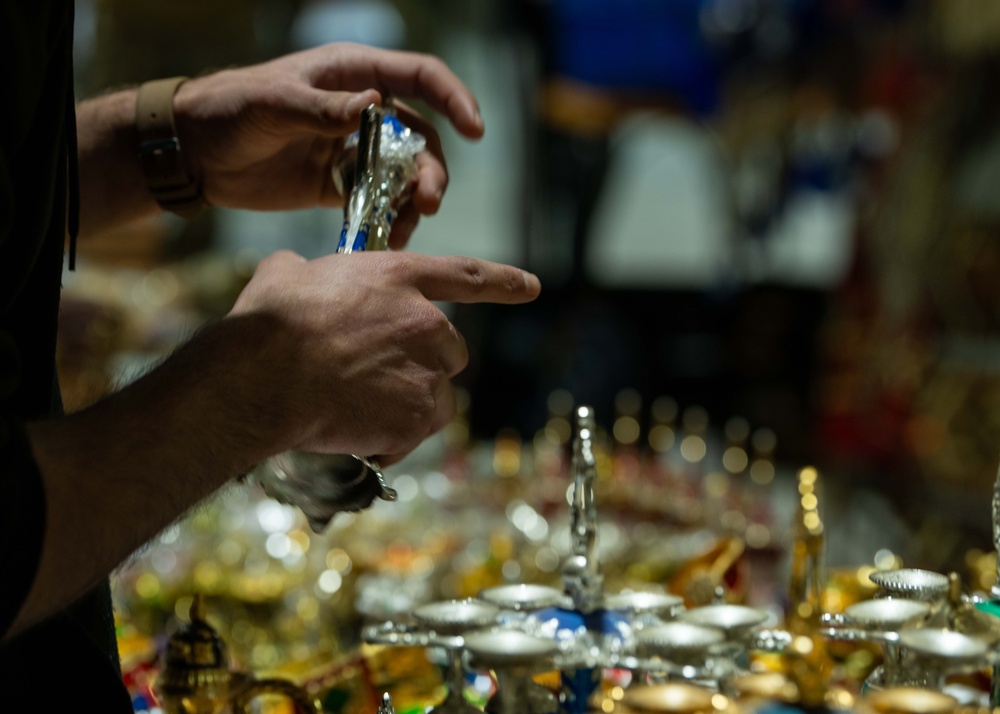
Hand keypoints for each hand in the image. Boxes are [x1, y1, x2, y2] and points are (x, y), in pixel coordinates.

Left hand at [174, 42, 484, 247]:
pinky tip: (388, 240)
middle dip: (431, 170)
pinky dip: (388, 220)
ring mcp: (352, 150)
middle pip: (421, 137)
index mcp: (352, 76)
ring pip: (403, 174)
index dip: (455, 98)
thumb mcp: (272, 102)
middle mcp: (362, 112)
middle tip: (426, 202)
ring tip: (407, 226)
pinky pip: (377, 202)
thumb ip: (323, 108)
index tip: (476, 130)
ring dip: (413, 200)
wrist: (193, 154)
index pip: (420, 77)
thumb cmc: (228, 109)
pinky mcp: (339, 185)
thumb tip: (374, 106)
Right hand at [229, 250, 539, 463]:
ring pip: (438, 396)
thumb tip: (293, 271)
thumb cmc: (269, 324)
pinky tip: (359, 433)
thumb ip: (306, 271)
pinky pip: (418, 432)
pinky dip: (396, 437)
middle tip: (377, 374)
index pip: (465, 275)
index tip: (531, 286)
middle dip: (425, 364)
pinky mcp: (416, 417)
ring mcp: (425, 372)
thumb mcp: (286, 275)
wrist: (262, 378)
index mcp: (399, 279)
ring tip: (363, 407)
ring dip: (412, 403)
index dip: (502, 281)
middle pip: (451, 351)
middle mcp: (425, 323)